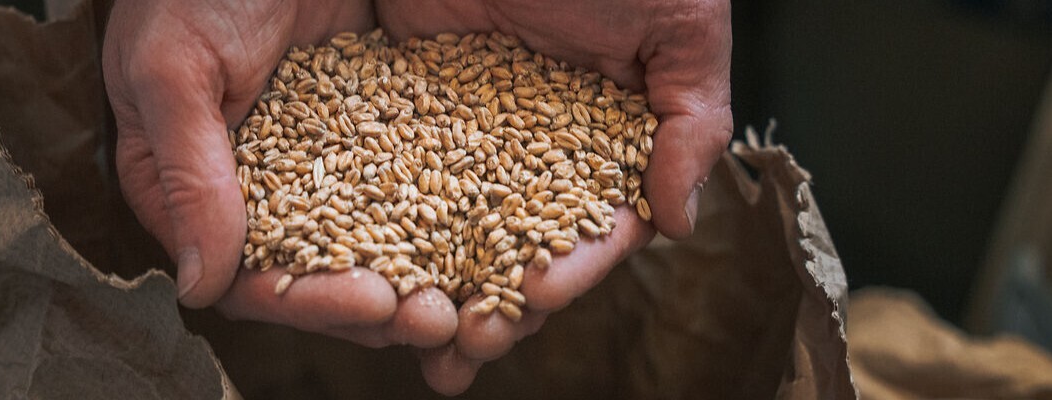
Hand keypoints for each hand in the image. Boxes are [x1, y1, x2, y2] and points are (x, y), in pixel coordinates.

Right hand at [102, 0, 455, 348]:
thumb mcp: (174, 67)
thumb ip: (189, 174)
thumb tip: (200, 286)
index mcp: (189, 192)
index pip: (247, 278)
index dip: (308, 302)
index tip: (371, 303)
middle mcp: (251, 195)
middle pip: (316, 279)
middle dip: (375, 305)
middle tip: (438, 317)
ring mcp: (313, 169)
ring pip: (367, 247)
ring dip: (417, 276)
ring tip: (472, 298)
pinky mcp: (366, 137)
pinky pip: (403, 191)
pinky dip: (441, 220)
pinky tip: (487, 236)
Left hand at [375, 0, 733, 393]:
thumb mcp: (681, 22)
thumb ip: (692, 120)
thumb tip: (679, 220)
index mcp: (610, 143)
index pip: (597, 227)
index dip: (573, 266)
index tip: (538, 292)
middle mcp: (540, 152)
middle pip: (517, 249)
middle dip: (495, 306)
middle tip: (465, 348)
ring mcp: (474, 135)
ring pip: (453, 232)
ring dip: (436, 291)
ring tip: (412, 334)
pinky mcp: (413, 108)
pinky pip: (391, 178)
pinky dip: (377, 231)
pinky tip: (358, 272)